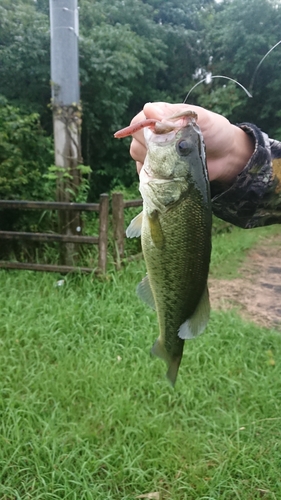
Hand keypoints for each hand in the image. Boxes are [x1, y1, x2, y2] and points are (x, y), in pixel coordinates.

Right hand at [130, 102, 253, 183]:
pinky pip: (144, 175)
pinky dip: (154, 176)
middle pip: (135, 143)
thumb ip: (174, 112)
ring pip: (138, 159)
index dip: (147, 131)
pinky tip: (168, 173)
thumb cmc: (214, 131)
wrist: (226, 156)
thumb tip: (148, 108)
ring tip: (175, 162)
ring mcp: (153, 154)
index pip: (138, 122)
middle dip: (152, 149)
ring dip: (154, 163)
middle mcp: (152, 135)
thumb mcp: (199, 117)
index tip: (164, 137)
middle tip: (174, 151)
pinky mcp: (157, 171)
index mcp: (159, 117)